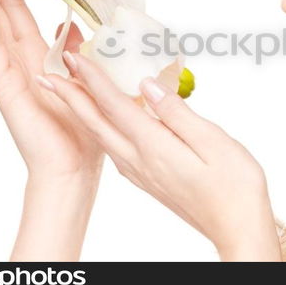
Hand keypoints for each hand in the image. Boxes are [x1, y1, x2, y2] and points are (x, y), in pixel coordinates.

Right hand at [0, 0, 103, 259]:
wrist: (73, 166)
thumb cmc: (84, 129)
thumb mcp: (87, 80)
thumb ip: (74, 52)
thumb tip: (67, 26)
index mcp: (44, 65)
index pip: (27, 23)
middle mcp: (24, 67)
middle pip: (8, 21)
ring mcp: (12, 75)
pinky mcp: (5, 86)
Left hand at [39, 51, 281, 260]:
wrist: (236, 228)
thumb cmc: (233, 186)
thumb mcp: (213, 141)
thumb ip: (176, 113)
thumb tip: (147, 85)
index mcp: (153, 147)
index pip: (114, 106)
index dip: (93, 79)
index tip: (74, 56)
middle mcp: (138, 161)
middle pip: (96, 122)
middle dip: (71, 94)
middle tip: (49, 71)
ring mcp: (140, 172)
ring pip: (102, 135)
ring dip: (82, 110)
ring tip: (70, 88)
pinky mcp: (146, 178)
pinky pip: (115, 145)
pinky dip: (101, 125)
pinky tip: (105, 118)